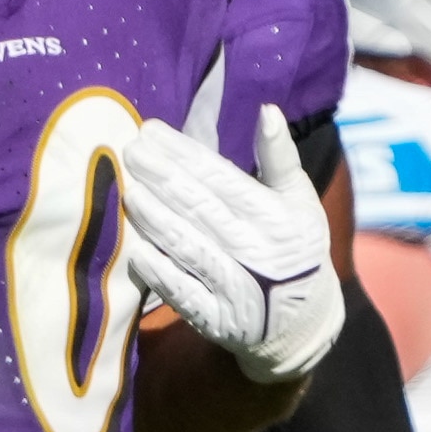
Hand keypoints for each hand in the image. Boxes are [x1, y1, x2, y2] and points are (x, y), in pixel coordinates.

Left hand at [119, 104, 341, 381]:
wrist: (301, 322)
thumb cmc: (294, 247)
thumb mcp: (300, 201)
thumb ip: (280, 157)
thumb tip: (267, 110)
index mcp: (278, 217)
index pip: (223, 179)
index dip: (185, 154)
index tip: (151, 131)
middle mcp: (258, 252)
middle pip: (201, 208)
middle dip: (163, 178)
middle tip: (130, 152)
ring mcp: (237, 289)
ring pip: (189, 248)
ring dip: (156, 219)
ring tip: (128, 191)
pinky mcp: (217, 320)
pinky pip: (183, 293)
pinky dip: (159, 272)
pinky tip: (135, 250)